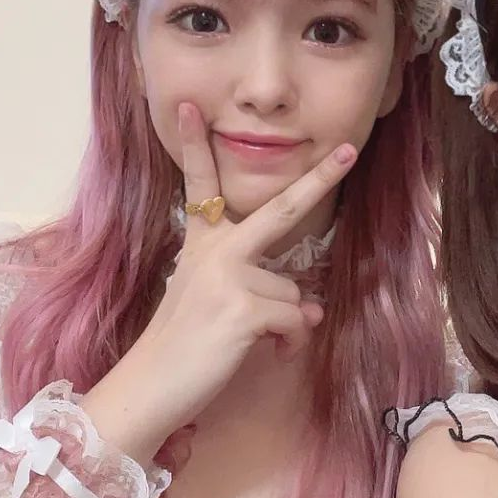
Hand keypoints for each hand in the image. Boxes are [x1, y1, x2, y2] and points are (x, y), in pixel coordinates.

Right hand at [94, 104, 354, 459]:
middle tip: (349, 151)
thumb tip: (311, 306)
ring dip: (286, 323)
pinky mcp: (242, 309)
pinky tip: (267, 354)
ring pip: (293, 293)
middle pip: (279, 210)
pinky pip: (295, 320)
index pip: (199, 189)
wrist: (148, 389)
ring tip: (252, 342)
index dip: (197, 147)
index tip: (189, 108)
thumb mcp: (212, 307)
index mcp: (200, 246)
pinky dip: (290, 343)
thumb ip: (258, 294)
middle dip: (318, 179)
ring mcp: (228, 278)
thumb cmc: (179, 351)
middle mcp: (214, 253)